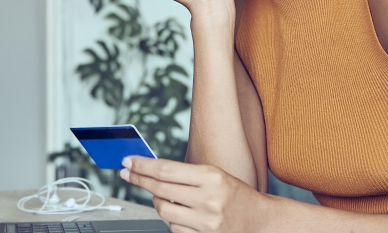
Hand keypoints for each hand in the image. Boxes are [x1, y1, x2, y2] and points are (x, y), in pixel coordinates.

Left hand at [121, 156, 266, 232]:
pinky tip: (179, 214)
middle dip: (139, 180)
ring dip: (157, 202)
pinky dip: (172, 220)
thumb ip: (186, 174)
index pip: (166, 169)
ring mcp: (206, 221)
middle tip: (128, 174)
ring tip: (164, 197)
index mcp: (211, 177)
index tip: (128, 161)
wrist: (260, 221)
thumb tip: (152, 171)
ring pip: (164, 211)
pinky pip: (174, 229)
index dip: (142, 166)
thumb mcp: (216, 176)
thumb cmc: (237, 196)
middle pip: (160, 189)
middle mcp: (209, 199)